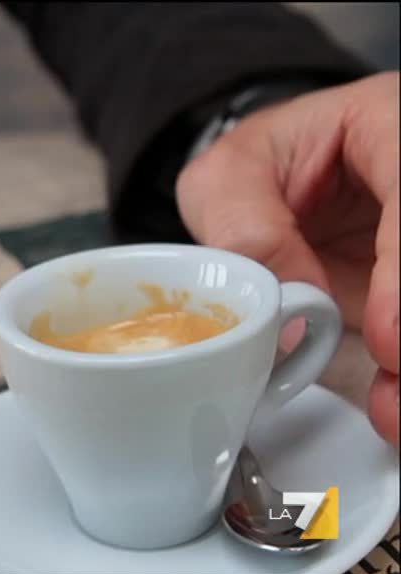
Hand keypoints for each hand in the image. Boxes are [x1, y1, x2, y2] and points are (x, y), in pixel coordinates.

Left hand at [177, 71, 398, 447]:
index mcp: (386, 124)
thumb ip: (246, 224)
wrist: (284, 178)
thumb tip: (286, 306)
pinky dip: (400, 372)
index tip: (390, 336)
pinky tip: (392, 406)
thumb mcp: (229, 175)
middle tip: (392, 375)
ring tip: (393, 410)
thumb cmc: (262, 164)